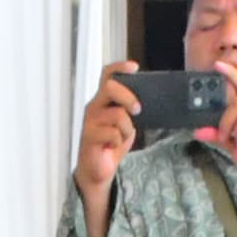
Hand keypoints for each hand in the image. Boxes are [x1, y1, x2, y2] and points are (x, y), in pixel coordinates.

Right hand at [76, 58, 144, 204]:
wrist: (99, 170)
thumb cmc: (111, 144)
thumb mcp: (126, 123)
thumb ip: (130, 110)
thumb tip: (146, 101)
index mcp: (103, 100)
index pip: (107, 75)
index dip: (119, 67)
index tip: (134, 67)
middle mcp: (94, 106)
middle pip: (110, 87)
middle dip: (128, 97)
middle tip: (137, 110)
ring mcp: (90, 121)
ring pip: (116, 113)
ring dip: (127, 128)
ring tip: (122, 137)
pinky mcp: (89, 136)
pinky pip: (112, 133)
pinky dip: (119, 141)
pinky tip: (113, 146)